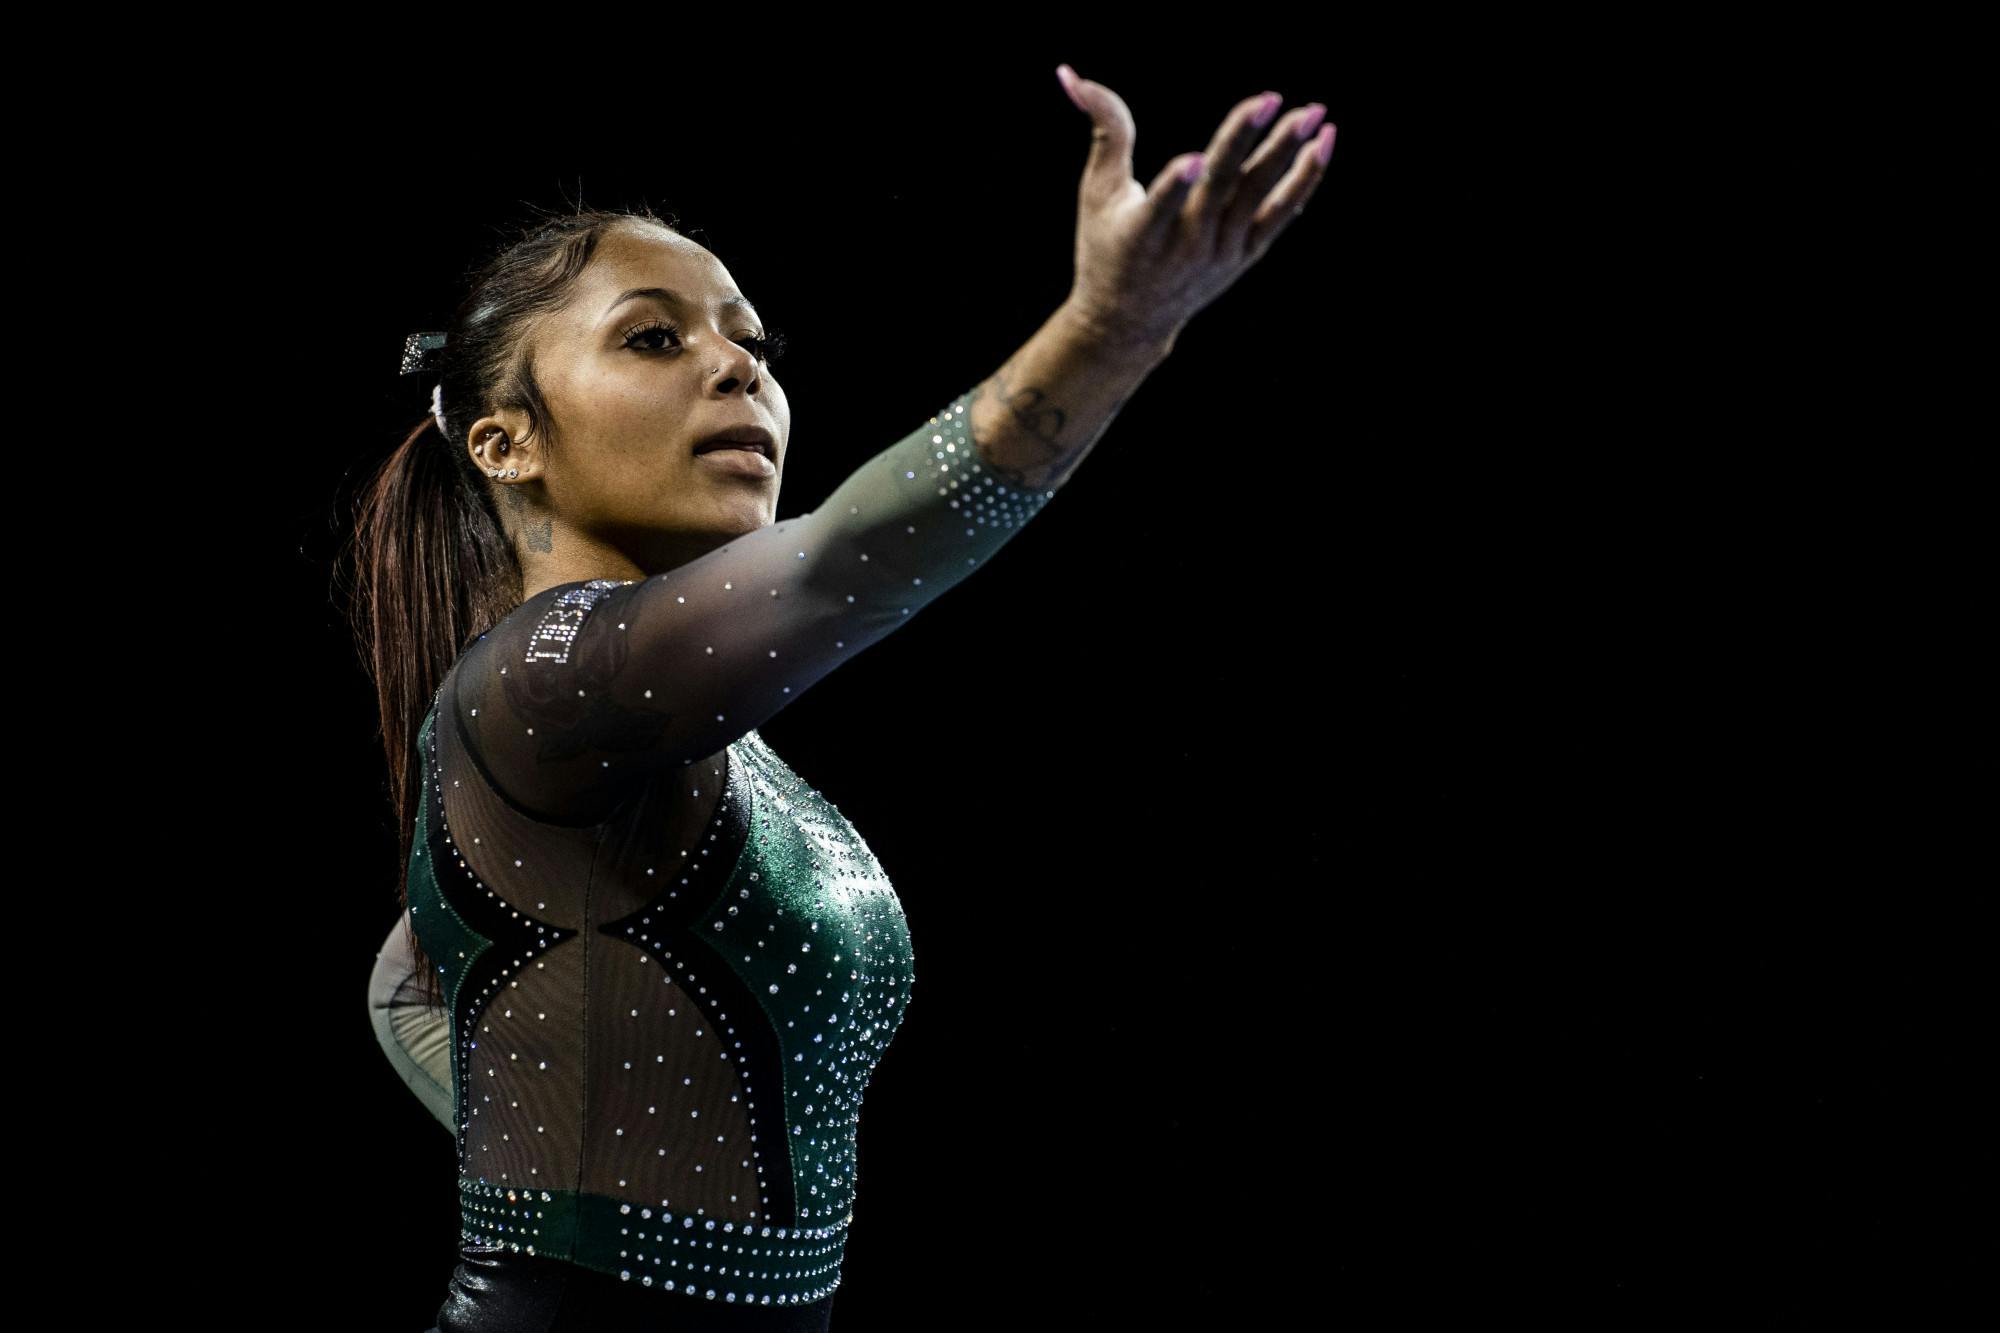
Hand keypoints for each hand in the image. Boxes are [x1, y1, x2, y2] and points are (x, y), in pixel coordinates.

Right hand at [1055, 67, 1334, 349]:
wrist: (1131, 322)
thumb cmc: (1107, 245)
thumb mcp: (1097, 192)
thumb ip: (1104, 130)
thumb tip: (1070, 72)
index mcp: (1141, 235)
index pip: (1160, 207)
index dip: (1175, 185)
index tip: (1192, 161)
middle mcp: (1185, 247)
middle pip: (1220, 190)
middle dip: (1244, 143)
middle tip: (1272, 99)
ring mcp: (1220, 252)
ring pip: (1258, 198)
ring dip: (1287, 155)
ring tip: (1313, 114)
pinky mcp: (1245, 254)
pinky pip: (1280, 214)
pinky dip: (1303, 181)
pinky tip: (1322, 144)